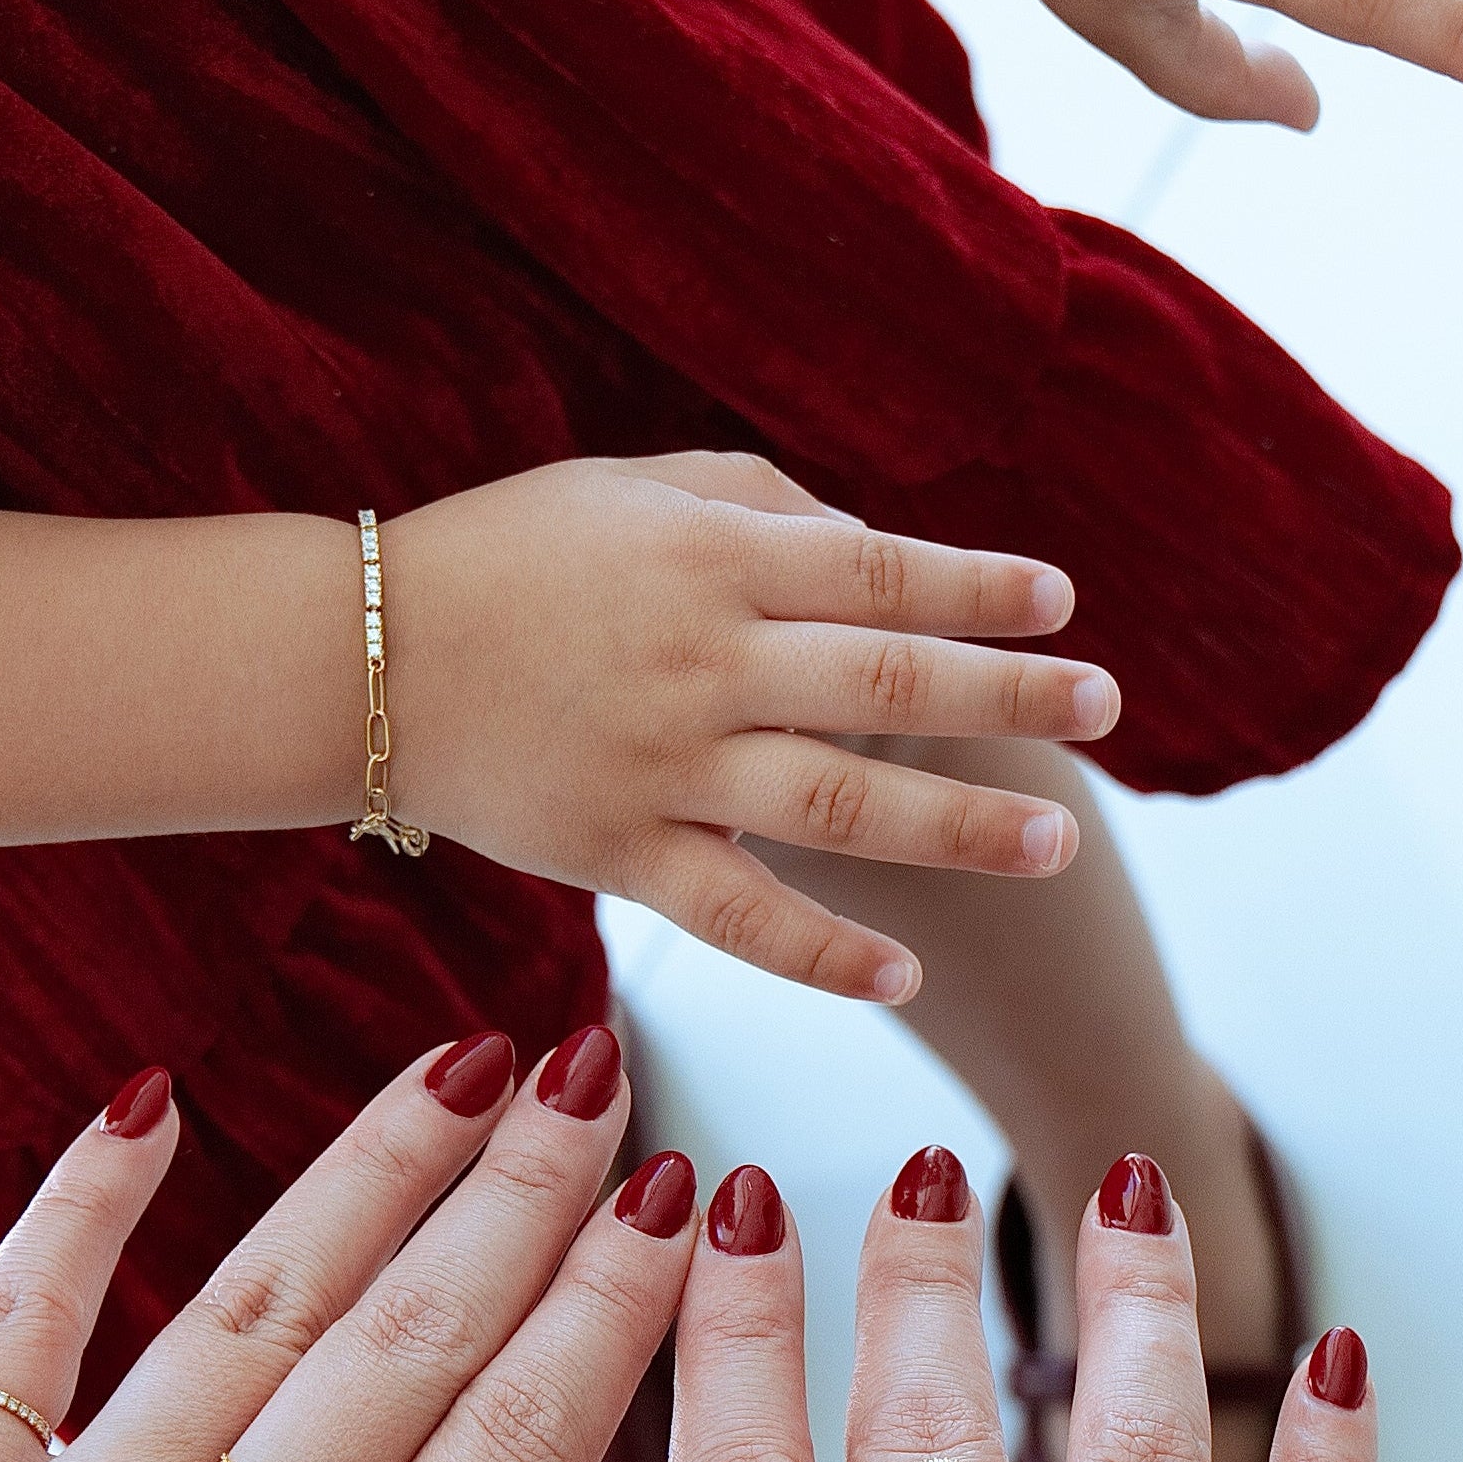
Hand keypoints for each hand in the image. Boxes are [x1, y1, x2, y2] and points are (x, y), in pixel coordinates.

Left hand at [0, 1031, 691, 1461]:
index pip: (519, 1445)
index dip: (610, 1305)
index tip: (670, 1200)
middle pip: (415, 1334)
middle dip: (525, 1185)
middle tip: (591, 1067)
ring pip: (261, 1295)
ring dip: (375, 1163)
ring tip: (460, 1059)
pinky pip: (18, 1316)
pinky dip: (79, 1201)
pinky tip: (146, 1102)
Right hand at [386, 452, 1119, 1002]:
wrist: (358, 657)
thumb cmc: (509, 555)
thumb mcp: (635, 489)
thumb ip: (763, 507)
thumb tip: (880, 546)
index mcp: (712, 558)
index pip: (881, 571)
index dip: (980, 585)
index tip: (1062, 601)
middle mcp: (702, 660)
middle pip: (888, 682)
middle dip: (1010, 695)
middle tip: (1104, 708)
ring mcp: (663, 766)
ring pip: (838, 803)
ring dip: (958, 825)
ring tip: (1058, 842)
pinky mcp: (618, 854)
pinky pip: (738, 916)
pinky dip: (822, 952)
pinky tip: (904, 972)